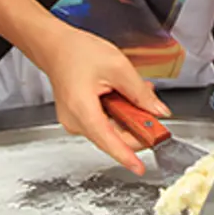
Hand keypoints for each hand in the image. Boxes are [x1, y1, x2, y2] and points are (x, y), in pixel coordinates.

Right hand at [37, 25, 167, 173]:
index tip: (140, 168)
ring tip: (135, 93)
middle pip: (113, 137)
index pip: (108, 141)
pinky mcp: (78, 118)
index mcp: (82, 110)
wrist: (55, 46)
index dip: (126, 156)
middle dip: (135, 126)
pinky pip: (103, 122)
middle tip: (153, 113)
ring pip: (110, 130)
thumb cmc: (77, 52)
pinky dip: (117, 113)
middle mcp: (75, 121)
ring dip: (127, 117)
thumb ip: (140, 93)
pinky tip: (122, 96)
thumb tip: (158, 112)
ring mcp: (75, 122)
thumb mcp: (118, 67)